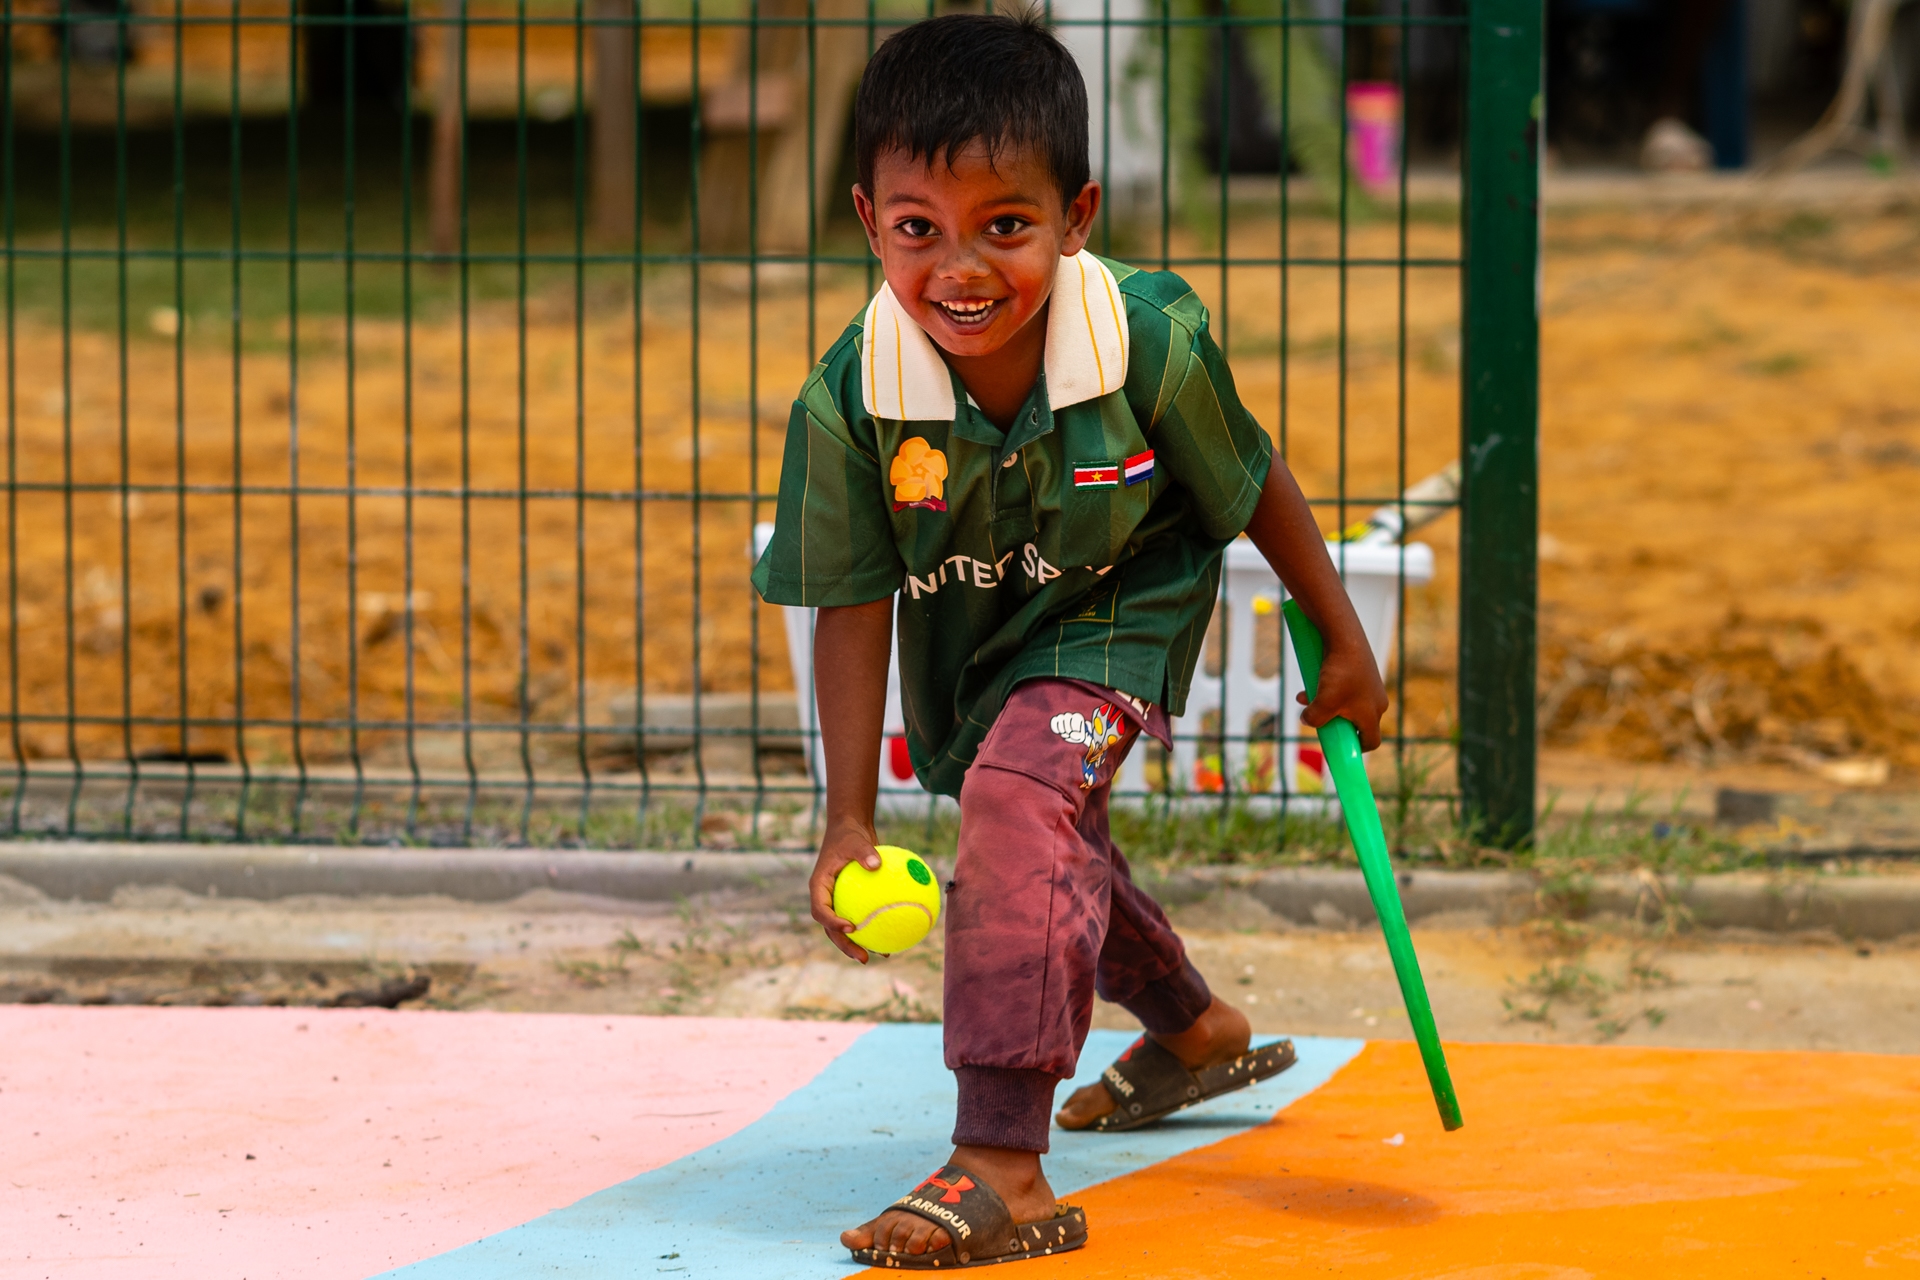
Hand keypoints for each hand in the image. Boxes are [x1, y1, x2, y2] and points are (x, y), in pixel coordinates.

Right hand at [810, 820, 882, 963]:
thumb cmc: (849, 835)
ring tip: (882, 955)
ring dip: (861, 944)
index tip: (851, 927)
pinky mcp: (851, 902)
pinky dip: (876, 927)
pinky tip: (895, 938)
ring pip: (846, 930)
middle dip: (846, 946)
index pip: (820, 910)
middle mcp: (826, 898)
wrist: (850, 830)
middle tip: (863, 958)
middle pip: (831, 929)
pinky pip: (863, 918)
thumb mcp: (856, 840)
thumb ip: (865, 852)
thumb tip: (876, 864)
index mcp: (819, 887)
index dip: (832, 923)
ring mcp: (838, 902)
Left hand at [1296, 638, 1388, 751]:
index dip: (1357, 749)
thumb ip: (1314, 719)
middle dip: (1332, 722)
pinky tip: (1308, 684)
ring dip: (1323, 704)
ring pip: (1343, 703)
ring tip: (1305, 698)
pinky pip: (1342, 687)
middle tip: (1318, 719)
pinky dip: (1326, 689)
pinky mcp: (1360, 671)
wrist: (1344, 637)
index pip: (1372, 741)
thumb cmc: (1340, 674)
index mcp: (1373, 714)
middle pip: (1354, 722)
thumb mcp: (1323, 703)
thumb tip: (1307, 720)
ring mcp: (1368, 685)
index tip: (1341, 748)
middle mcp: (1376, 701)